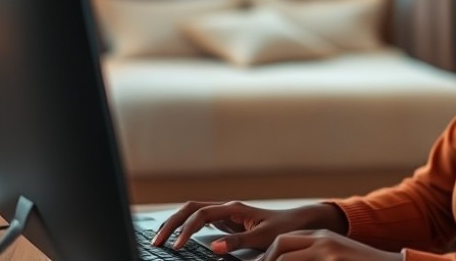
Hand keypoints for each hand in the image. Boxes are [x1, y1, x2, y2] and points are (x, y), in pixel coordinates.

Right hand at [150, 201, 346, 253]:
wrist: (298, 221)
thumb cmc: (284, 227)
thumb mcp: (263, 237)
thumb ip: (238, 241)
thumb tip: (214, 247)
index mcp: (233, 208)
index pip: (200, 215)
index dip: (186, 230)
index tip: (178, 247)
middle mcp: (227, 208)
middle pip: (190, 209)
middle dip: (171, 222)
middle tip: (157, 241)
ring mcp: (225, 214)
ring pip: (193, 213)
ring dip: (175, 223)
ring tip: (160, 239)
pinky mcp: (226, 222)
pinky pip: (200, 221)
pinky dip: (185, 228)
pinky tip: (177, 239)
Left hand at [264, 229, 401, 260]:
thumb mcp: (335, 256)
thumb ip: (314, 255)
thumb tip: (285, 258)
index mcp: (321, 238)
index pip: (284, 240)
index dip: (267, 255)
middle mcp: (322, 240)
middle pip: (281, 244)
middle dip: (266, 259)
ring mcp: (328, 249)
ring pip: (286, 256)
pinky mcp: (334, 257)